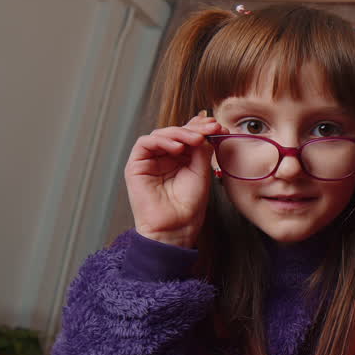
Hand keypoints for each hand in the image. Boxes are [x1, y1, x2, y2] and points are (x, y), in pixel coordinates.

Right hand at [124, 112, 222, 247]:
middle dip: (194, 128)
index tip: (219, 127)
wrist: (177, 226)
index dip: (202, 128)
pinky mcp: (136, 165)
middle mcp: (164, 157)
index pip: (188, 135)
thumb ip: (201, 150)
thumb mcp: (201, 171)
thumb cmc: (189, 205)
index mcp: (181, 158)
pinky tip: (178, 147)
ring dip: (180, 132)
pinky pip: (145, 143)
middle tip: (210, 129)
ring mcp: (150, 160)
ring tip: (196, 139)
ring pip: (161, 134)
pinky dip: (162, 140)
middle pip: (176, 132)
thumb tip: (206, 130)